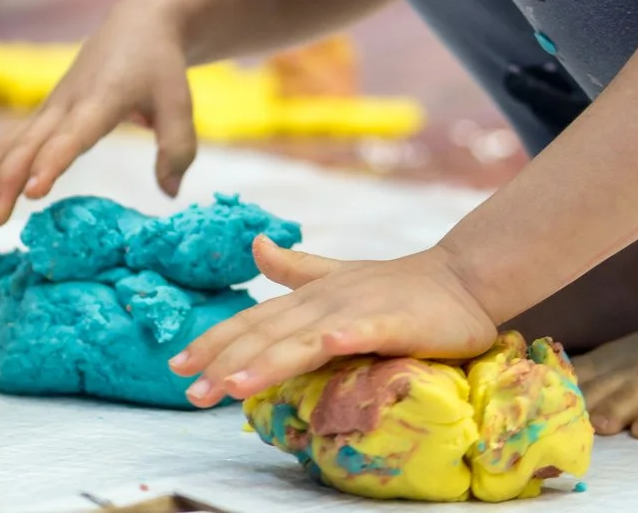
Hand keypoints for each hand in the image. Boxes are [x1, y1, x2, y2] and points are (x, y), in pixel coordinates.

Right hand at [0, 0, 194, 223]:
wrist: (136, 25)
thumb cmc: (160, 68)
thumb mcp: (180, 103)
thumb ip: (178, 148)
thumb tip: (170, 194)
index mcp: (101, 100)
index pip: (72, 135)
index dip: (52, 162)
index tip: (32, 192)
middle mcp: (66, 104)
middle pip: (27, 145)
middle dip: (4, 182)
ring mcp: (48, 109)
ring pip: (6, 144)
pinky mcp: (41, 116)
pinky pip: (6, 143)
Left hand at [169, 240, 499, 406]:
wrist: (460, 277)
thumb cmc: (397, 286)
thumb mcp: (338, 276)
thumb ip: (295, 267)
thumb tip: (255, 245)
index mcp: (310, 296)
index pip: (253, 320)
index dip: (215, 340)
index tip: (178, 364)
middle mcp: (325, 301)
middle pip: (268, 333)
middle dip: (226, 362)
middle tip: (191, 391)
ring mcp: (358, 310)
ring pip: (305, 338)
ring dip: (268, 360)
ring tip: (234, 384)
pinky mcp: (394, 322)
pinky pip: (367, 332)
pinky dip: (346, 336)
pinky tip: (329, 345)